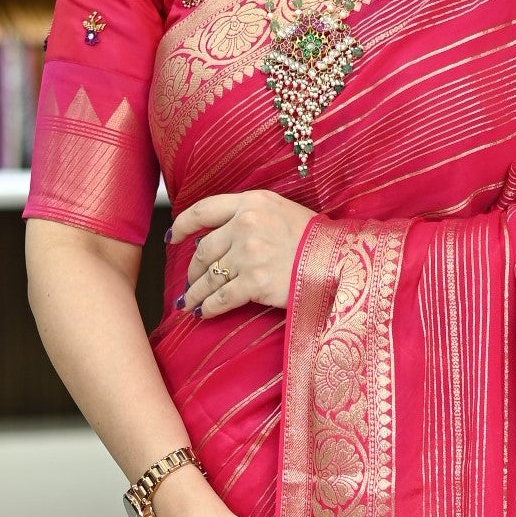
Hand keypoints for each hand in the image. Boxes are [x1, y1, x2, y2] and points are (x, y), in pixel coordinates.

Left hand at [170, 187, 314, 315]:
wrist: (341, 260)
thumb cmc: (316, 239)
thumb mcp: (282, 211)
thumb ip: (251, 216)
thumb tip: (219, 238)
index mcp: (252, 203)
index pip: (203, 211)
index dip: (183, 225)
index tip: (173, 238)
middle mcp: (246, 225)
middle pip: (204, 250)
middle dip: (193, 270)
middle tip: (190, 282)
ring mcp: (249, 254)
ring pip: (209, 277)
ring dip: (196, 292)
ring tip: (189, 303)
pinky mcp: (255, 282)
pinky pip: (221, 298)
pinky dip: (208, 308)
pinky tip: (203, 313)